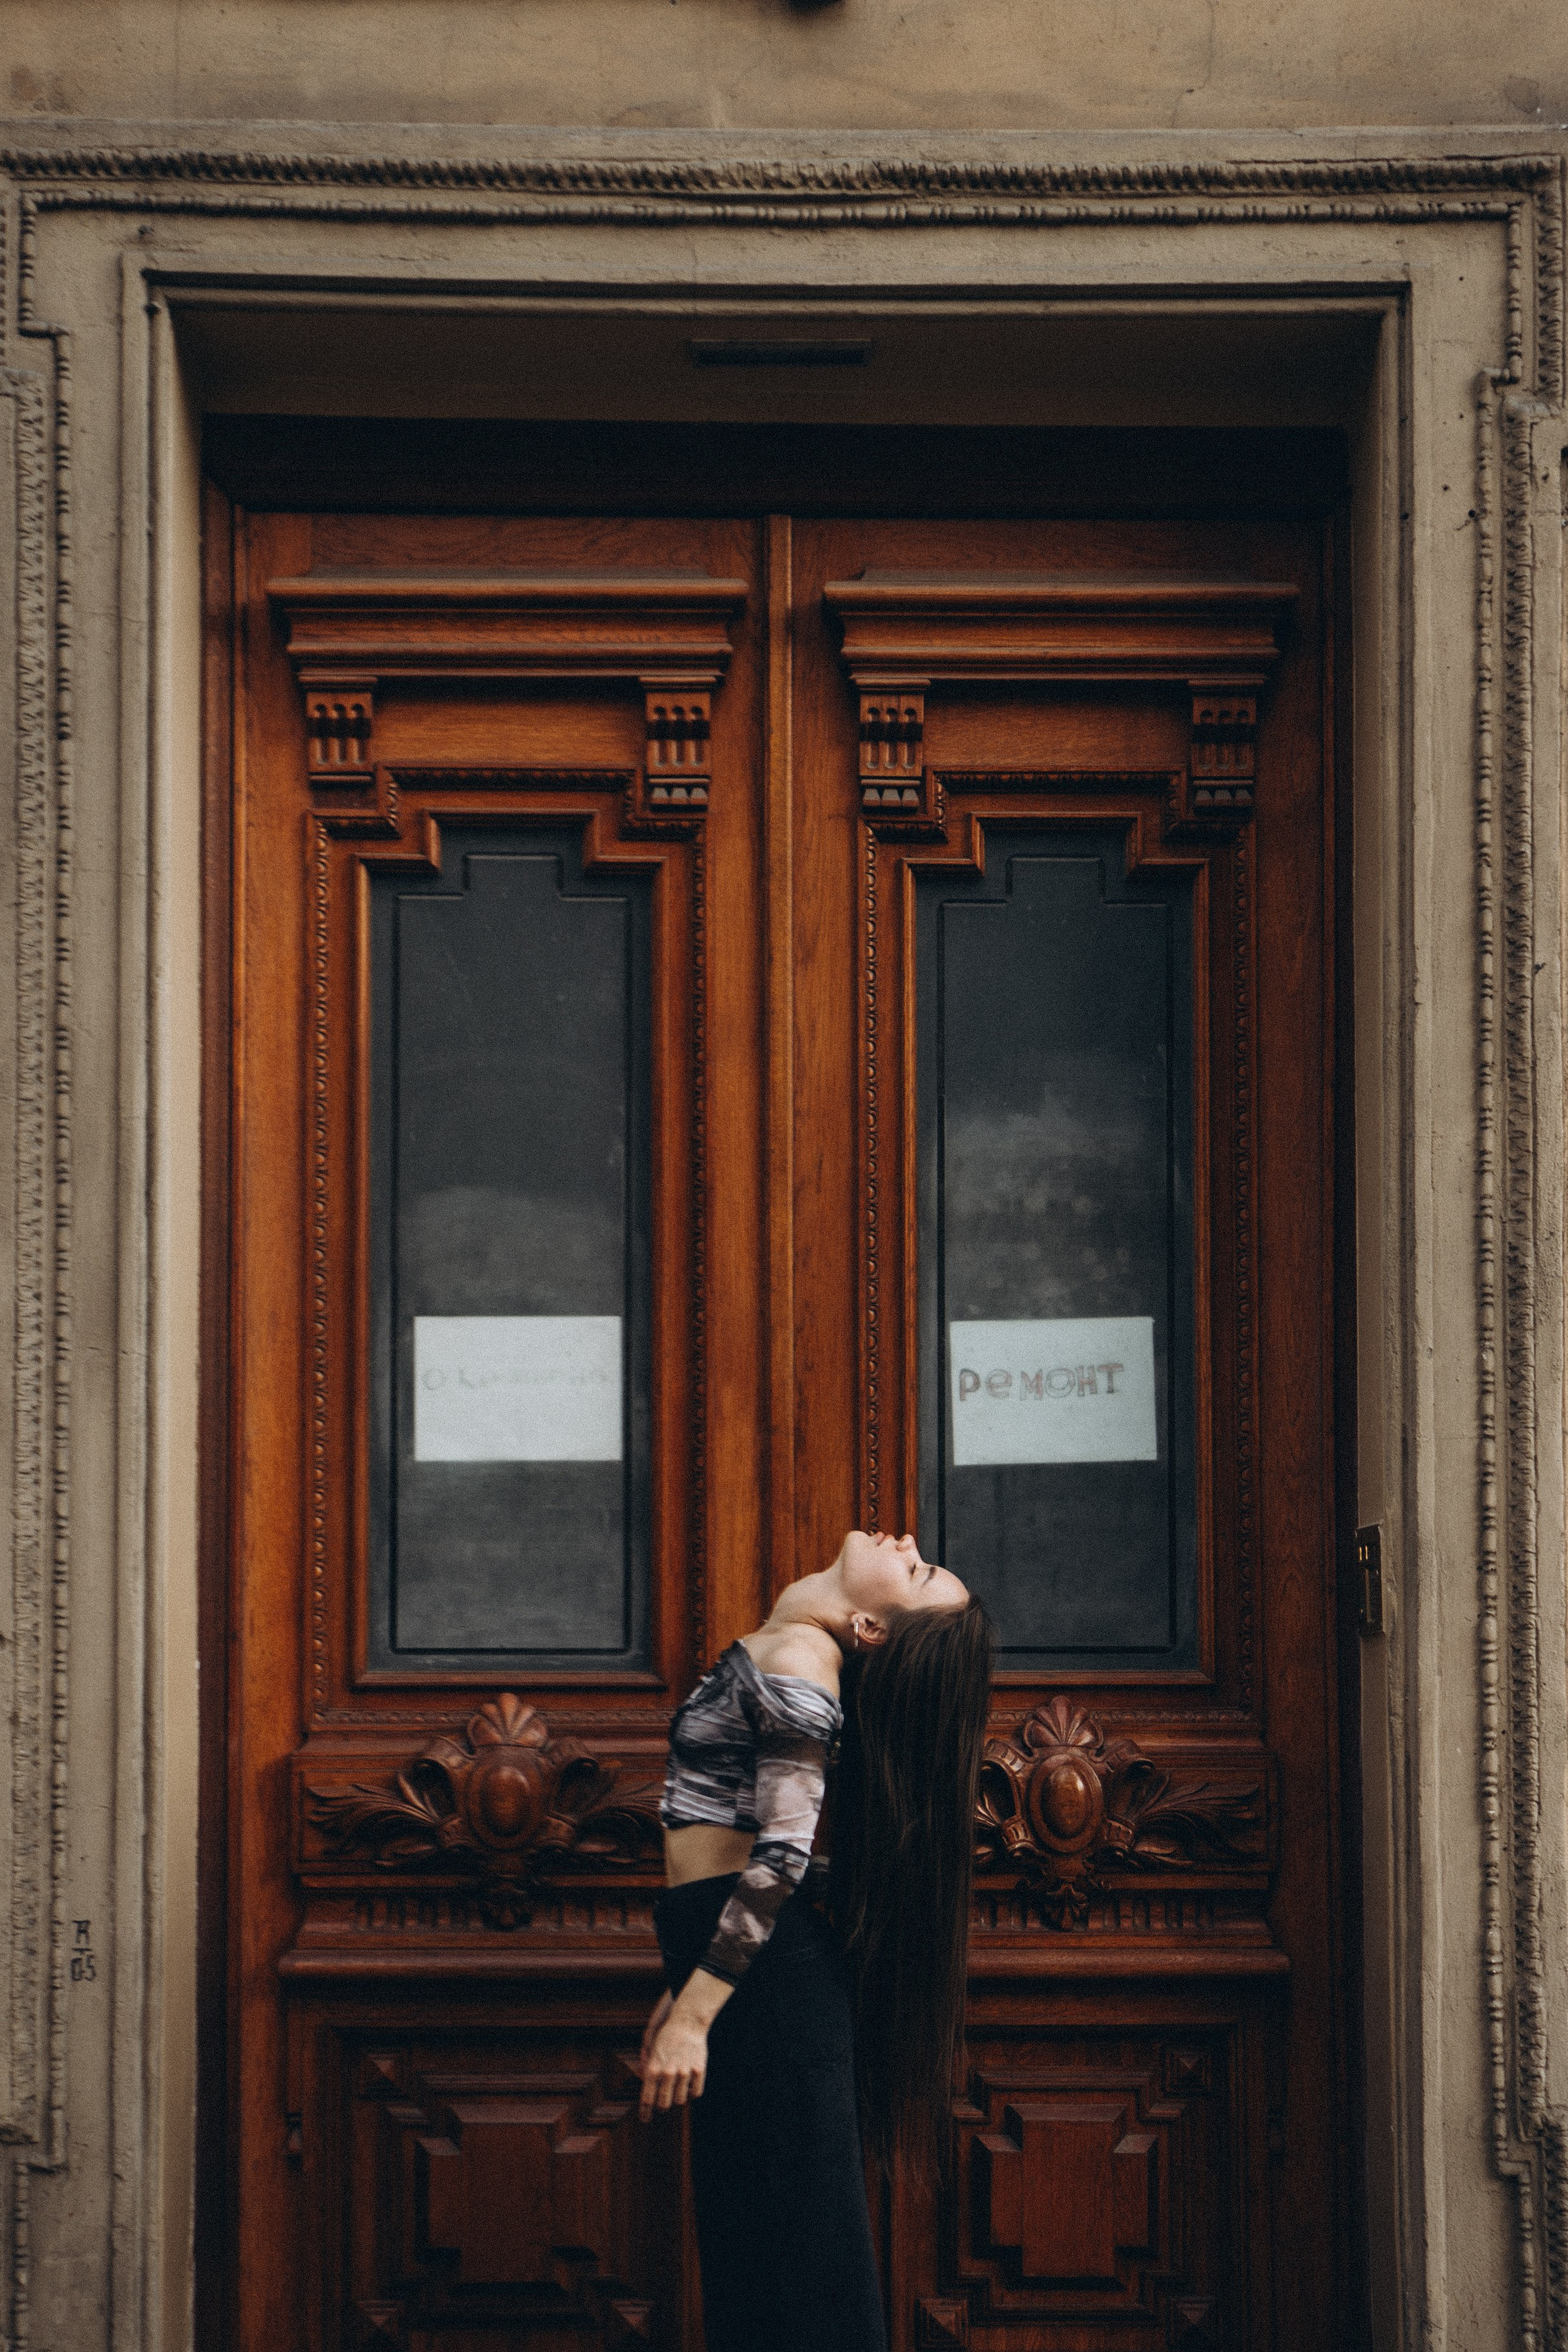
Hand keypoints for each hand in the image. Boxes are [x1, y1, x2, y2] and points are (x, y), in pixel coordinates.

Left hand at [637, 2004, 708, 2119]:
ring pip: (680, 2100)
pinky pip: (695, 2093)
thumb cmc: (667, 2036)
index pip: (647, 2099)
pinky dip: (692, 2092)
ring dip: (677, 2097)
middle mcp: (668, 2073)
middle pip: (664, 2105)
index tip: (645, 2119)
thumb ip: (647, 2069)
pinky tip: (689, 2085)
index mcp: (653, 2069)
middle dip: (662, 2107)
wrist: (687, 2022)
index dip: (645, 2113)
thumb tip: (644, 2085)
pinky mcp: (698, 2070)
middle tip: (663, 2104)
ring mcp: (684, 2072)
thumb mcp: (652, 2051)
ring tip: (677, 2088)